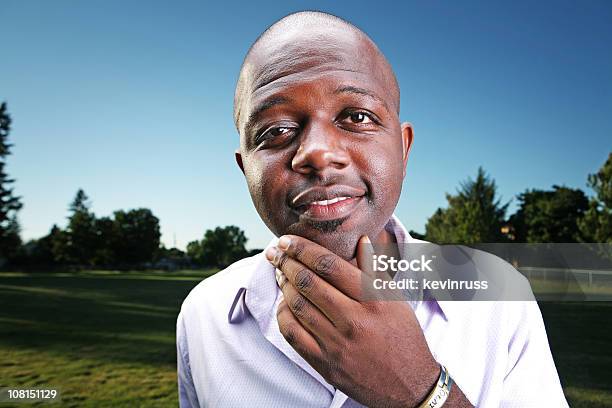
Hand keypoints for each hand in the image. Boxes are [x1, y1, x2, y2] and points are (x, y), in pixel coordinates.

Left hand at [266, 234, 440, 407]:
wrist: (408, 385)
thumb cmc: (402, 336)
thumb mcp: (395, 298)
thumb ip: (375, 268)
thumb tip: (361, 239)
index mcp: (372, 299)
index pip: (329, 265)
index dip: (303, 248)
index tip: (287, 240)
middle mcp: (353, 320)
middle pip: (308, 282)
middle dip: (286, 262)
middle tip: (276, 252)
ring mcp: (337, 344)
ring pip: (297, 306)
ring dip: (284, 285)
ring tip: (280, 273)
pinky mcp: (325, 363)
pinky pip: (293, 334)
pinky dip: (283, 314)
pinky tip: (284, 303)